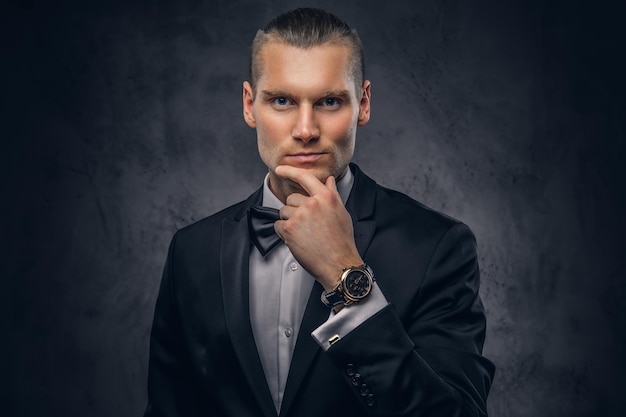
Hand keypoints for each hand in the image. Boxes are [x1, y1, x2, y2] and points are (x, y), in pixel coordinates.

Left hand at [273, 165, 362, 291]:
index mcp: (326, 197)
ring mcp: (299, 215)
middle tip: (307, 226)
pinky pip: (278, 225)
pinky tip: (298, 241)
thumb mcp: (341, 213)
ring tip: (304, 235)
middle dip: (295, 210)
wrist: (338, 264)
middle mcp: (312, 203)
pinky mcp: (289, 229)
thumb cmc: (342, 241)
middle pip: (291, 199)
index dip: (290, 171)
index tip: (280, 168)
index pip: (305, 177)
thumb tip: (328, 180)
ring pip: (283, 212)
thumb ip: (332, 194)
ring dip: (289, 222)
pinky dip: (284, 233)